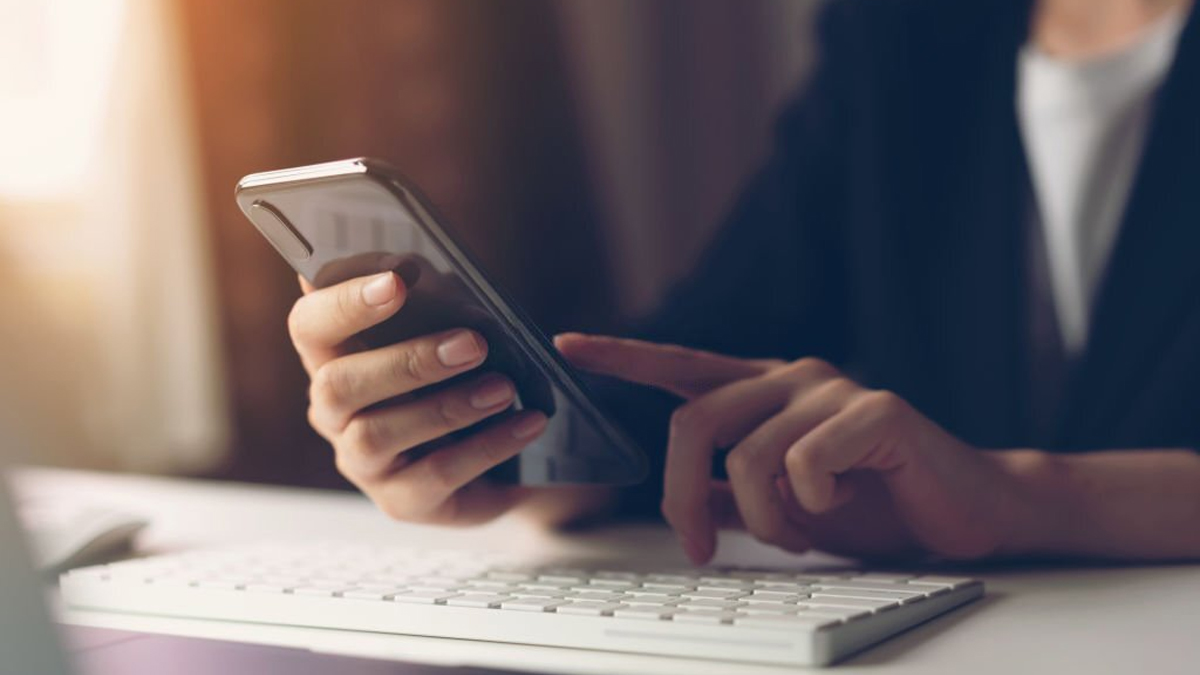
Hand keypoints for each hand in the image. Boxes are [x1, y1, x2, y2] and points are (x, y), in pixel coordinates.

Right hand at [288, 272, 548, 525]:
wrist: (509, 450)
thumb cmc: (466, 373)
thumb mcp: (454, 329)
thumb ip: (435, 299)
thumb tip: (420, 265)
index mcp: (334, 356)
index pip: (310, 325)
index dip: (343, 303)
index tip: (397, 280)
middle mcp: (334, 412)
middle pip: (338, 385)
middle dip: (406, 360)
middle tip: (473, 343)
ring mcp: (362, 462)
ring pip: (378, 434)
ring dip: (447, 406)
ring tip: (504, 387)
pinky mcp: (401, 501)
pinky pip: (435, 474)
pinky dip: (487, 445)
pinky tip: (526, 422)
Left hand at [556, 333, 1022, 562]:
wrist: (961, 513)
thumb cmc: (872, 504)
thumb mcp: (782, 505)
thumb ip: (731, 492)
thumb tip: (683, 497)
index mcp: (763, 392)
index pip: (680, 366)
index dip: (622, 356)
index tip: (566, 345)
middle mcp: (790, 378)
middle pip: (694, 424)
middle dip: (683, 497)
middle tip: (702, 547)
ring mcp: (832, 389)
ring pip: (748, 455)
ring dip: (764, 517)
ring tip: (799, 530)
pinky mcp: (876, 410)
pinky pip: (806, 462)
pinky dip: (812, 504)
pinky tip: (844, 502)